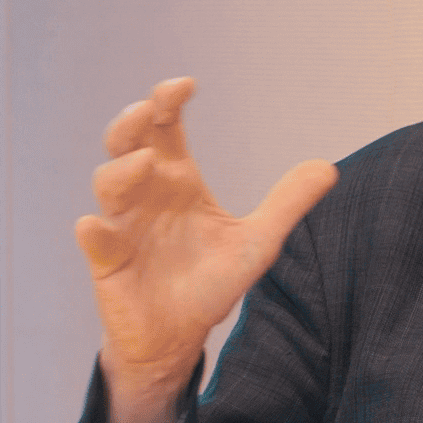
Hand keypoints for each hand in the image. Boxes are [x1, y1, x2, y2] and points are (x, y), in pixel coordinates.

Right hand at [75, 78, 337, 397]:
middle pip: (127, 143)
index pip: (165, 128)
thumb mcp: (257, 243)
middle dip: (131, 123)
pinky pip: (94, 241)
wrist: (180, 336)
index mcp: (178, 181)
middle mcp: (146, 195)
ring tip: (145, 165)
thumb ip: (287, 205)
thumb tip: (328, 167)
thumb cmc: (211, 283)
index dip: (167, 101)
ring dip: (120, 170)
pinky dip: (94, 232)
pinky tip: (94, 226)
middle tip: (147, 110)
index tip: (184, 85)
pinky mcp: (108, 262)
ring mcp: (122, 225)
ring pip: (108, 184)